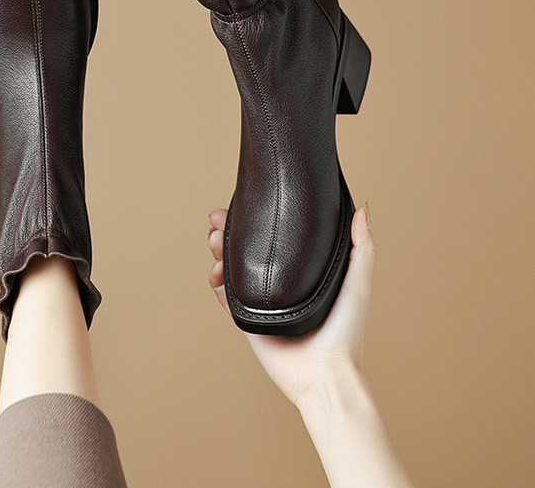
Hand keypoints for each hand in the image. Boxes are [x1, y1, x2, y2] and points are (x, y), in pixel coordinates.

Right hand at [207, 205, 374, 406]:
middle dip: (230, 231)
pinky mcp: (249, 320)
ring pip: (233, 269)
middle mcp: (281, 284)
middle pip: (247, 250)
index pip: (276, 237)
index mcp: (304, 272)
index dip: (258, 219)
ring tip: (215, 241)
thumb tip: (363, 209)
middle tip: (218, 220)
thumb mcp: (359, 283)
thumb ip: (362, 248)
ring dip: (220, 252)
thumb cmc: (347, 333)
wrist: (325, 375)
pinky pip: (225, 299)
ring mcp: (263, 301)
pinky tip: (216, 270)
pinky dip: (216, 283)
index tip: (245, 203)